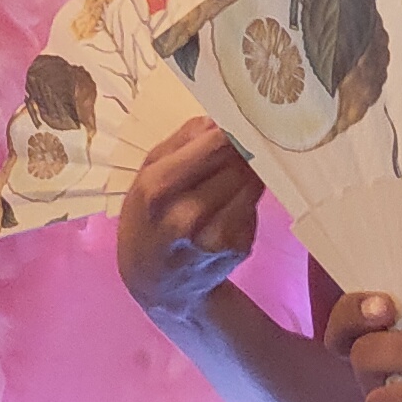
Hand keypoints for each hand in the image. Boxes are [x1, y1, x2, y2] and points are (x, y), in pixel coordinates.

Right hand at [115, 120, 266, 327]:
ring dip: (249, 170)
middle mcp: (188, 216)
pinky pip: (254, 205)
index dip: (231, 128)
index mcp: (158, 189)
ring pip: (253, 181)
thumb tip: (220, 116)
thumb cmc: (147, 219)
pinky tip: (230, 202)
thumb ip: (182, 141)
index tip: (238, 117)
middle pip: (239, 162)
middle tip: (241, 140)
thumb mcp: (146, 173)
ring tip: (232, 170)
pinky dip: (247, 197)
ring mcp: (217, 236)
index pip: (213, 145)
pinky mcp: (239, 248)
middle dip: (242, 148)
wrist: (157, 285)